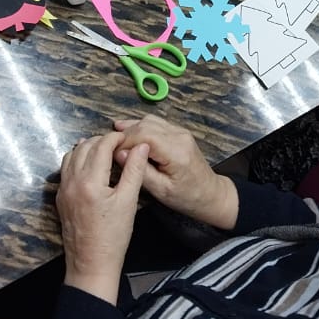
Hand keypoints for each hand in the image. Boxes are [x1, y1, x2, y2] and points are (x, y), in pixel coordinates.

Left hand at [56, 132, 148, 303]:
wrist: (91, 265)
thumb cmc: (114, 236)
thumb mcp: (128, 202)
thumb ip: (134, 170)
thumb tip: (141, 146)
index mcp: (90, 181)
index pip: (101, 145)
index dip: (116, 137)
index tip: (129, 139)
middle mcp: (72, 181)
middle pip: (85, 147)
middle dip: (102, 140)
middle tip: (120, 144)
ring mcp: (63, 190)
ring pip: (71, 156)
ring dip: (88, 148)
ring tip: (105, 152)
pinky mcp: (60, 198)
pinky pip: (66, 169)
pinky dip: (78, 160)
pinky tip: (91, 166)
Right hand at [112, 115, 238, 229]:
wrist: (210, 194)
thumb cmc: (186, 197)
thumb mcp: (160, 191)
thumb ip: (140, 171)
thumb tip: (119, 153)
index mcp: (176, 152)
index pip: (144, 135)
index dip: (124, 141)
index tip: (109, 151)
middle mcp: (179, 136)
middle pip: (146, 125)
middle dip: (126, 134)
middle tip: (109, 146)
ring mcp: (180, 132)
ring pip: (150, 121)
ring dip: (132, 128)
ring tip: (114, 137)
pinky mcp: (179, 132)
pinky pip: (156, 124)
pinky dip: (141, 127)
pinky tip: (127, 132)